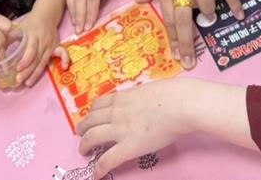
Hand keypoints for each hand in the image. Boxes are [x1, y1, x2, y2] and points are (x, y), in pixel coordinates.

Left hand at [16, 11, 68, 86]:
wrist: (45, 15)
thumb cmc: (30, 24)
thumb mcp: (18, 28)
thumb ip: (9, 38)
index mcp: (34, 36)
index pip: (31, 50)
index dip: (25, 60)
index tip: (18, 68)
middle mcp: (43, 41)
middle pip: (36, 59)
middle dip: (28, 71)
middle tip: (19, 80)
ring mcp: (51, 45)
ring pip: (44, 61)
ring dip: (37, 73)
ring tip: (28, 82)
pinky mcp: (56, 46)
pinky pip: (62, 53)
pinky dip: (65, 59)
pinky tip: (65, 67)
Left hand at [77, 79, 194, 178]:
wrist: (180, 105)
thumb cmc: (173, 94)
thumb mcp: (150, 89)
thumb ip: (141, 96)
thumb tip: (144, 100)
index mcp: (122, 97)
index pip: (98, 104)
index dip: (91, 112)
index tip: (90, 117)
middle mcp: (116, 112)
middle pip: (90, 120)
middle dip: (82, 128)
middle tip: (80, 134)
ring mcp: (119, 130)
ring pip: (91, 137)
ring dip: (84, 145)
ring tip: (83, 151)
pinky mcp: (127, 148)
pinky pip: (107, 160)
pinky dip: (99, 169)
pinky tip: (96, 175)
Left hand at [137, 0, 242, 68]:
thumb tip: (139, 2)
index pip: (168, 19)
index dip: (173, 39)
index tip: (177, 56)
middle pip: (184, 21)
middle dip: (187, 44)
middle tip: (191, 62)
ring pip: (205, 7)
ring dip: (208, 17)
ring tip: (210, 20)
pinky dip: (233, 4)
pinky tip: (239, 15)